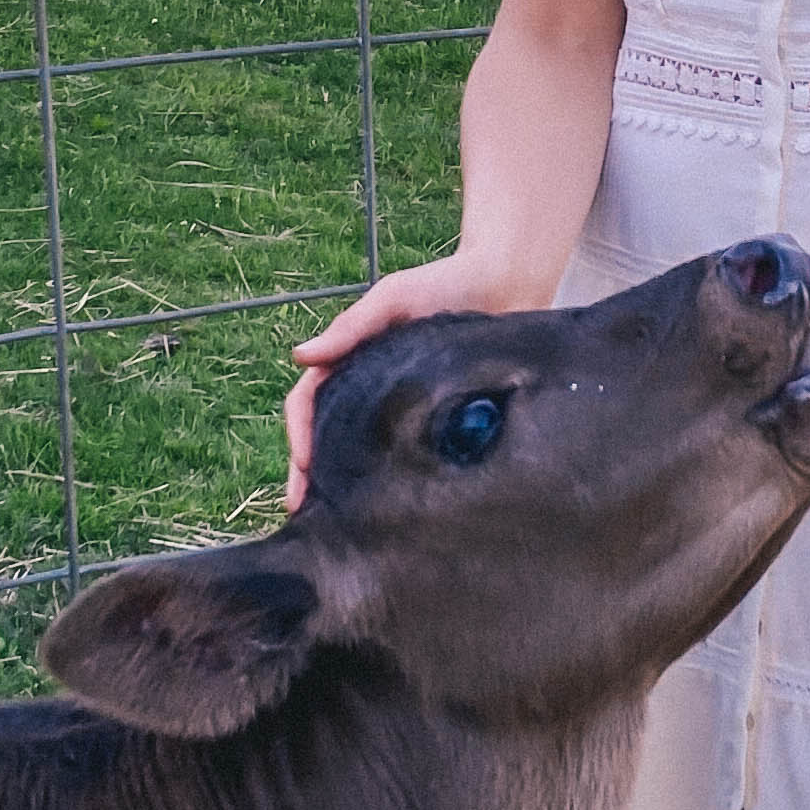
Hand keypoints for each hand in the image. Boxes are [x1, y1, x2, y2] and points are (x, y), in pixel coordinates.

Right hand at [285, 252, 539, 509]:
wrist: (510, 284)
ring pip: (362, 452)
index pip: (308, 403)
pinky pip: (407, 457)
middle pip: (327, 437)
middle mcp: (371, 389)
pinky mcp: (440, 422)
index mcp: (351, 360)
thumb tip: (300, 356)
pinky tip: (393, 512)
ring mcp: (404, 409)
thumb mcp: (393, 299)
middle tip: (305, 517)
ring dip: (344, 486)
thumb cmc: (446, 284)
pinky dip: (390, 483)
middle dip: (310, 477)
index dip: (298, 437)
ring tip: (339, 526)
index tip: (303, 472)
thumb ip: (351, 327)